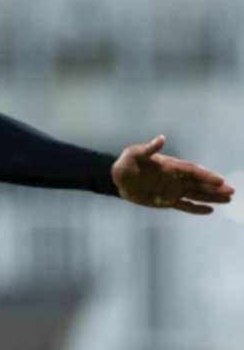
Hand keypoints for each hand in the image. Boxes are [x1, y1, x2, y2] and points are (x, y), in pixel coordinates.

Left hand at [112, 135, 234, 214]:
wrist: (117, 178)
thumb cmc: (126, 163)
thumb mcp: (134, 154)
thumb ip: (149, 149)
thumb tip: (161, 139)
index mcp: (171, 166)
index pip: (192, 171)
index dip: (206, 175)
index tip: (220, 181)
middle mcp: (175, 178)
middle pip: (199, 183)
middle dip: (215, 188)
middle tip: (232, 191)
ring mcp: (172, 189)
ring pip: (196, 194)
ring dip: (211, 197)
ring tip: (228, 199)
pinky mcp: (166, 200)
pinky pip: (184, 205)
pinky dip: (196, 208)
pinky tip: (210, 210)